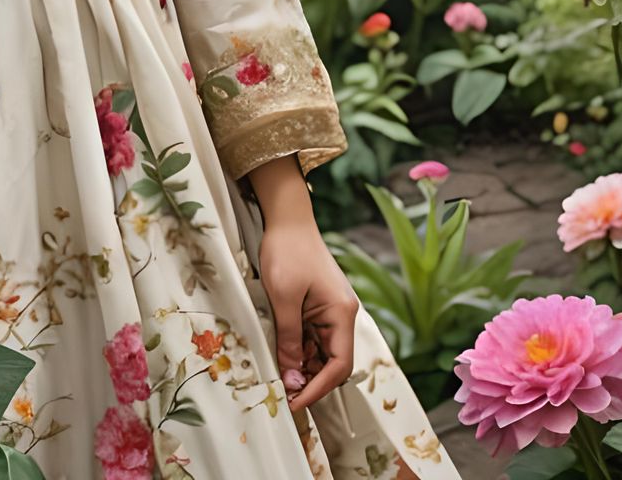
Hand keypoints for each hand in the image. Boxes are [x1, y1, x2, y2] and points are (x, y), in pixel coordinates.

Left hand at [257, 215, 359, 414]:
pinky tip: (282, 351)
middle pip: (333, 361)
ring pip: (321, 352)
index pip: (339, 365)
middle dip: (310, 379)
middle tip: (283, 393)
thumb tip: (292, 380)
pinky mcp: (319, 306)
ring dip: (302, 364)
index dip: (318, 388)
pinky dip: (299, 348)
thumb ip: (289, 340)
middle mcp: (342, 314)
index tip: (295, 403)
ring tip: (279, 373)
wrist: (287, 217)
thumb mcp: (283, 299)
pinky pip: (313, 337)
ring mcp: (331, 310)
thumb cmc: (287, 251)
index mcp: (342, 313)